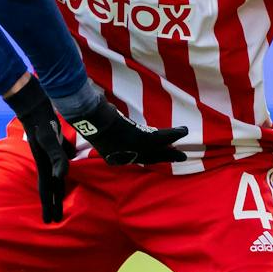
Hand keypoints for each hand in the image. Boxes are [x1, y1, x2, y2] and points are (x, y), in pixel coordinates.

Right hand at [6, 76, 69, 222]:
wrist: (34, 105)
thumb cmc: (42, 121)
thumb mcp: (50, 139)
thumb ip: (57, 157)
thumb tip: (61, 176)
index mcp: (44, 164)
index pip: (46, 190)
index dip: (49, 206)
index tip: (50, 222)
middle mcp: (45, 161)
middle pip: (50, 187)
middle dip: (53, 203)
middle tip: (56, 219)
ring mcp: (49, 154)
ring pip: (54, 176)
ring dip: (57, 189)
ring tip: (60, 200)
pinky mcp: (54, 144)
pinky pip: (60, 162)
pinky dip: (63, 171)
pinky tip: (67, 172)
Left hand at [66, 95, 187, 165]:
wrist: (88, 114)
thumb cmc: (88, 117)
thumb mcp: (97, 126)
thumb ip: (108, 125)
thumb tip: (110, 113)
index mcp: (112, 156)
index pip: (134, 158)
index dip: (147, 157)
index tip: (156, 156)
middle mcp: (123, 156)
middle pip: (148, 158)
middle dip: (164, 157)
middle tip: (179, 157)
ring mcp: (131, 148)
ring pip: (156, 151)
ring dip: (171, 151)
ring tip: (183, 152)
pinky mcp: (139, 138)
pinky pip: (160, 138)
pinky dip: (173, 134)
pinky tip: (183, 131)